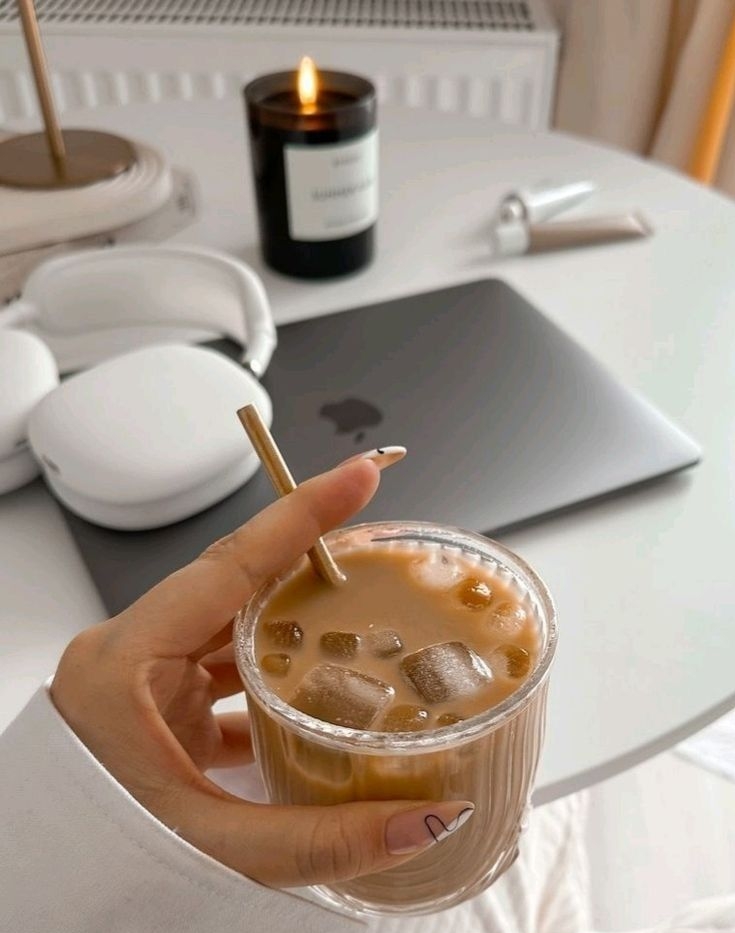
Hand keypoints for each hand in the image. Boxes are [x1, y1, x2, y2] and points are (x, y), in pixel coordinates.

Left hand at [51, 457, 472, 887]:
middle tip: (376, 550)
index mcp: (124, 667)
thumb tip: (425, 817)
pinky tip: (311, 691)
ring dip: (292, 621)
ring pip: (231, 624)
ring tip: (357, 614)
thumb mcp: (212, 848)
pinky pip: (221, 666)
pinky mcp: (155, 704)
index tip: (358, 477)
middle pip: (237, 584)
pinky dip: (270, 671)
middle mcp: (130, 657)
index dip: (301, 515)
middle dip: (309, 563)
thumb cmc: (91, 864)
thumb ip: (324, 837)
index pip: (229, 565)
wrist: (40, 896)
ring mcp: (142, 678)